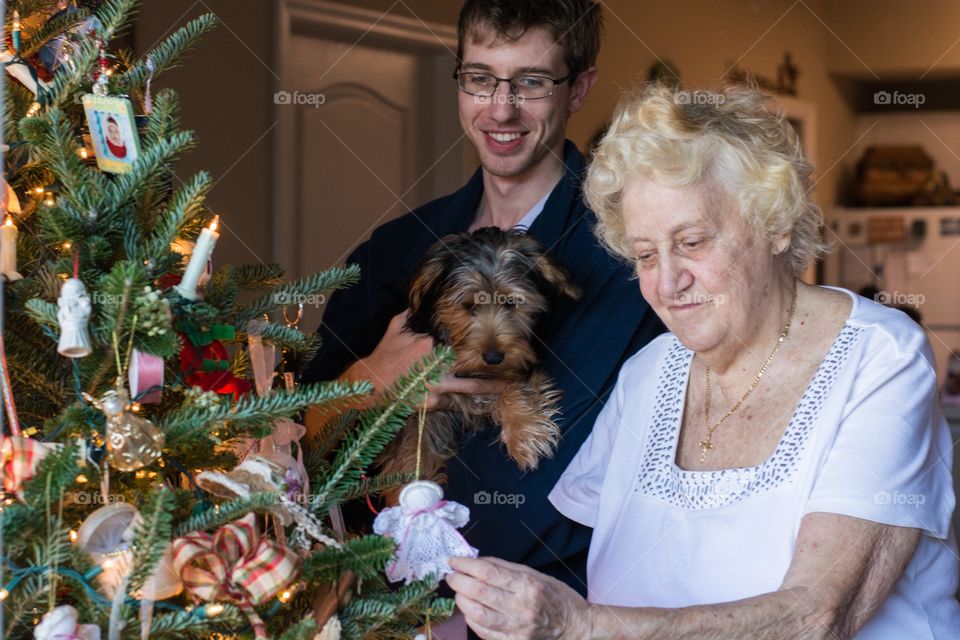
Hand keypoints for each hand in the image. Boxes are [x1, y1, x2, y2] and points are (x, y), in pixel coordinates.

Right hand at [343, 311, 507, 408]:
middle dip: (494, 365)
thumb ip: (413, 315)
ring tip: (509, 386)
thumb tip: (423, 300)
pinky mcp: (432, 403)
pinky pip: (454, 402)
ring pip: (471, 387)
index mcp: (431, 344)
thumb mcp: (396, 328)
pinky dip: (465, 403)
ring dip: (491, 387)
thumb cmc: (384, 355)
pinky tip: (481, 404)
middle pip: (473, 364)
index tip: (498, 340)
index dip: (481, 342)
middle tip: (515, 366)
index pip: (462, 341)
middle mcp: (437, 364)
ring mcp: (436, 385)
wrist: (369, 386)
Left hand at [446, 556, 592, 639]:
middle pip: (479, 592)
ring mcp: (517, 628)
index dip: (466, 565)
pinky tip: (469, 610)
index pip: (488, 572)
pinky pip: (484, 632)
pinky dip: (472, 619)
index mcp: (528, 585)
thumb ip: (506, 568)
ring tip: (459, 592)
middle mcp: (521, 607)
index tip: (454, 560)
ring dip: (462, 601)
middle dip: (459, 581)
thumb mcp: (535, 574)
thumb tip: (478, 561)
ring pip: (477, 614)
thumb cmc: (557, 597)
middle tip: (451, 575)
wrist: (575, 628)